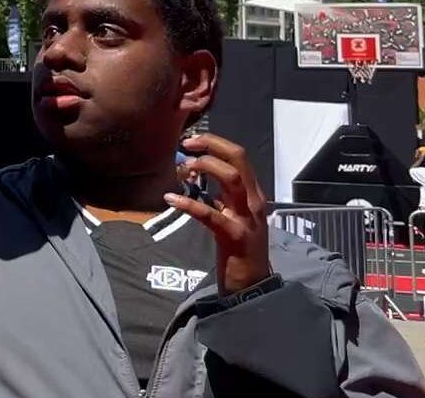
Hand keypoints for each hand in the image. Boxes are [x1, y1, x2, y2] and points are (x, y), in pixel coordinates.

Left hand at [167, 134, 271, 294]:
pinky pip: (211, 215)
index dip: (215, 142)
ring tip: (183, 169)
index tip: (192, 139)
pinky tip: (171, 199)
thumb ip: (220, 195)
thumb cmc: (238, 248)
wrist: (252, 284)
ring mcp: (246, 218)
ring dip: (206, 167)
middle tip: (186, 143)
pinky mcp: (235, 236)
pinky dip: (189, 204)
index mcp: (252, 194)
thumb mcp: (232, 215)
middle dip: (212, 145)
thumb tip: (194, 174)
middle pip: (239, 159)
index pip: (239, 157)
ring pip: (232, 180)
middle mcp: (253, 201)